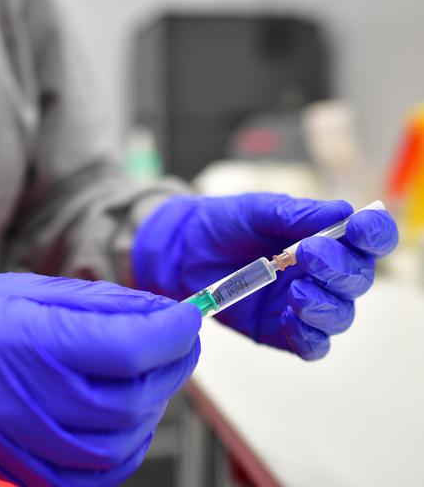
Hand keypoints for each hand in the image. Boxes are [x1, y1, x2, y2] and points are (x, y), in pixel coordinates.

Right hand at [0, 273, 200, 485]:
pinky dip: (124, 451)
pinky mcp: (20, 469)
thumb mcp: (37, 288)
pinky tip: (125, 419)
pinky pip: (92, 477)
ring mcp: (24, 441)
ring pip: (121, 443)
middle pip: (134, 397)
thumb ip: (106, 304)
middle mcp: (31, 396)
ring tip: (149, 377)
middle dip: (173, 366)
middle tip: (177, 343)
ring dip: (152, 408)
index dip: (172, 333)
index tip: (188, 318)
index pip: (129, 348)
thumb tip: (164, 312)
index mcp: (33, 339)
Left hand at [133, 193, 397, 359]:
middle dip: (341, 270)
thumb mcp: (256, 211)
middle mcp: (322, 273)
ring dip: (326, 306)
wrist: (181, 251)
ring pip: (340, 316)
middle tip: (309, 255)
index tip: (361, 229)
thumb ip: (295, 214)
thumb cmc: (224, 224)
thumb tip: (342, 212)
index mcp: (325, 237)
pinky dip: (307, 335)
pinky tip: (288, 317)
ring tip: (297, 292)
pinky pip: (311, 345)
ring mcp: (303, 304)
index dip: (375, 234)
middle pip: (357, 280)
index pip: (368, 239)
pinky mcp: (281, 332)